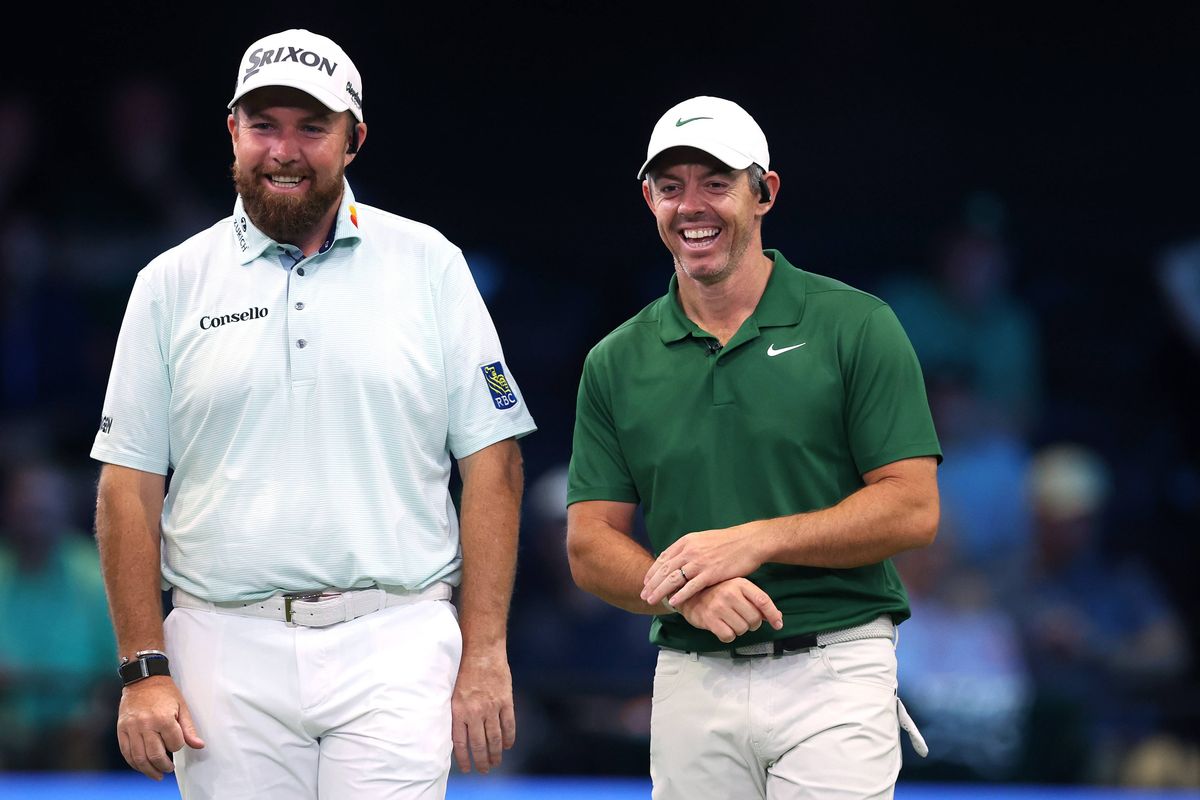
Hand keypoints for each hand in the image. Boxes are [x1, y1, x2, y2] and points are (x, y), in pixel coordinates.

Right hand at [116, 676, 204, 779]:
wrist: (143, 679)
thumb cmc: (165, 692)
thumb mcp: (182, 707)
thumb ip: (189, 729)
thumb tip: (199, 745)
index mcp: (163, 719)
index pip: (174, 744)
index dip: (178, 747)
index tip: (178, 745)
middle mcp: (145, 725)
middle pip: (155, 755)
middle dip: (164, 766)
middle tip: (169, 769)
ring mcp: (131, 728)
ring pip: (139, 758)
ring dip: (148, 770)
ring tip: (157, 774)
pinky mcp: (122, 730)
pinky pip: (126, 752)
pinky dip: (134, 763)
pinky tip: (142, 767)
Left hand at [451, 647, 515, 773]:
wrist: (481, 649)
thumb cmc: (463, 668)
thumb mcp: (452, 691)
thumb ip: (455, 712)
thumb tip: (455, 734)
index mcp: (458, 710)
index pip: (460, 744)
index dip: (463, 759)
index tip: (466, 769)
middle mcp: (475, 712)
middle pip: (479, 744)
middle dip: (482, 761)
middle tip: (484, 769)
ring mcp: (491, 707)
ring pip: (495, 738)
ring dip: (496, 753)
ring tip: (496, 762)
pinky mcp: (505, 700)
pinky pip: (509, 724)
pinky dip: (509, 737)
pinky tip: (508, 745)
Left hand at [641, 524, 764, 607]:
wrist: (749, 542)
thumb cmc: (728, 542)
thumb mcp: (703, 540)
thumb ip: (689, 549)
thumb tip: (676, 558)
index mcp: (687, 541)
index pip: (663, 558)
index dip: (653, 571)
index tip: (646, 582)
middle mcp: (690, 551)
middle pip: (664, 569)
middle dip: (652, 584)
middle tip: (643, 595)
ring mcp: (700, 562)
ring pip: (673, 579)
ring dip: (660, 591)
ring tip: (651, 600)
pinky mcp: (711, 573)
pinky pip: (691, 587)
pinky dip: (680, 595)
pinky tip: (672, 602)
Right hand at [676, 578, 782, 642]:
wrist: (687, 594)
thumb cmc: (716, 592)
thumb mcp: (736, 589)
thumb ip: (755, 601)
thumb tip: (777, 617)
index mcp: (739, 583)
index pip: (763, 600)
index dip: (773, 614)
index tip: (778, 624)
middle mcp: (730, 593)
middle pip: (754, 619)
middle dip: (752, 624)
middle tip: (742, 619)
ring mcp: (719, 606)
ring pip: (742, 629)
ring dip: (739, 630)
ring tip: (730, 621)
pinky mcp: (710, 619)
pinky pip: (729, 636)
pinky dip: (727, 635)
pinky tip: (722, 627)